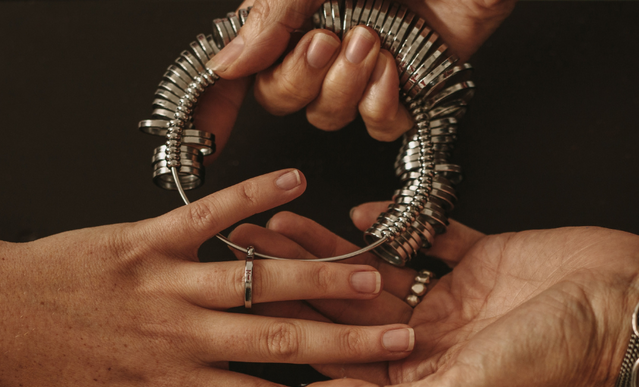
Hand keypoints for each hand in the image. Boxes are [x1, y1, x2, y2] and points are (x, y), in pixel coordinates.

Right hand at [196, 0, 515, 146]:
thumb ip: (272, 15)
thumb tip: (227, 62)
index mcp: (296, 11)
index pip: (248, 64)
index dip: (234, 91)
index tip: (228, 113)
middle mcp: (326, 38)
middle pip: (283, 99)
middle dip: (301, 78)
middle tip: (327, 39)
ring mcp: (367, 65)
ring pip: (329, 114)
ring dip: (345, 85)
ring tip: (372, 40)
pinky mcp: (411, 83)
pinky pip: (380, 123)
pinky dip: (382, 103)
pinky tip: (393, 67)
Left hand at [229, 203, 638, 386]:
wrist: (625, 304)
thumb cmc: (553, 359)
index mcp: (423, 384)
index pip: (341, 365)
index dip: (288, 339)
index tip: (237, 312)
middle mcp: (433, 344)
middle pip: (347, 314)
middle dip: (293, 284)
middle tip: (242, 253)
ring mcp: (456, 300)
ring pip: (376, 274)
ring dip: (328, 251)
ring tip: (279, 225)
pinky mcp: (480, 258)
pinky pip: (426, 240)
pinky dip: (394, 226)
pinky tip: (356, 215)